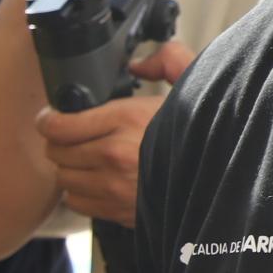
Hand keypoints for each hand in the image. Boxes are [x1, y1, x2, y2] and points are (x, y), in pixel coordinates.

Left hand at [31, 40, 191, 225]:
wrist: (224, 180)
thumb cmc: (206, 135)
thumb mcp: (194, 85)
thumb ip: (168, 62)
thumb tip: (140, 62)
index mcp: (126, 119)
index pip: (60, 125)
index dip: (48, 120)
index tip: (50, 117)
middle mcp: (113, 154)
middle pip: (56, 152)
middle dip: (58, 143)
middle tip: (67, 137)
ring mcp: (113, 186)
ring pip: (63, 179)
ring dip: (68, 168)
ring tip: (82, 159)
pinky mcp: (118, 210)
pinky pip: (77, 202)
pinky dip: (79, 192)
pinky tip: (93, 181)